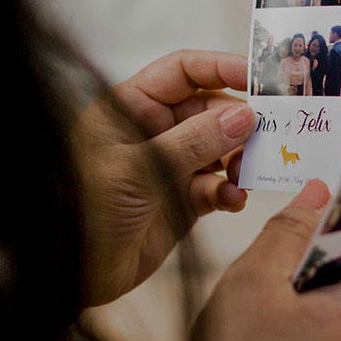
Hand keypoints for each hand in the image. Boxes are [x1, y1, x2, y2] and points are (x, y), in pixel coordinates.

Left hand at [75, 50, 254, 305]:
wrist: (69, 271)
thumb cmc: (83, 207)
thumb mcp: (138, 167)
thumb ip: (194, 141)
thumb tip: (244, 115)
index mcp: (132, 107)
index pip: (183, 72)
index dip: (222, 68)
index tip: (260, 79)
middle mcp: (154, 131)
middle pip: (212, 109)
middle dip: (241, 121)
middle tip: (271, 133)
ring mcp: (171, 166)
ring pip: (222, 149)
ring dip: (240, 159)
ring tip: (247, 173)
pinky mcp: (183, 201)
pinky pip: (218, 187)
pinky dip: (230, 191)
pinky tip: (233, 200)